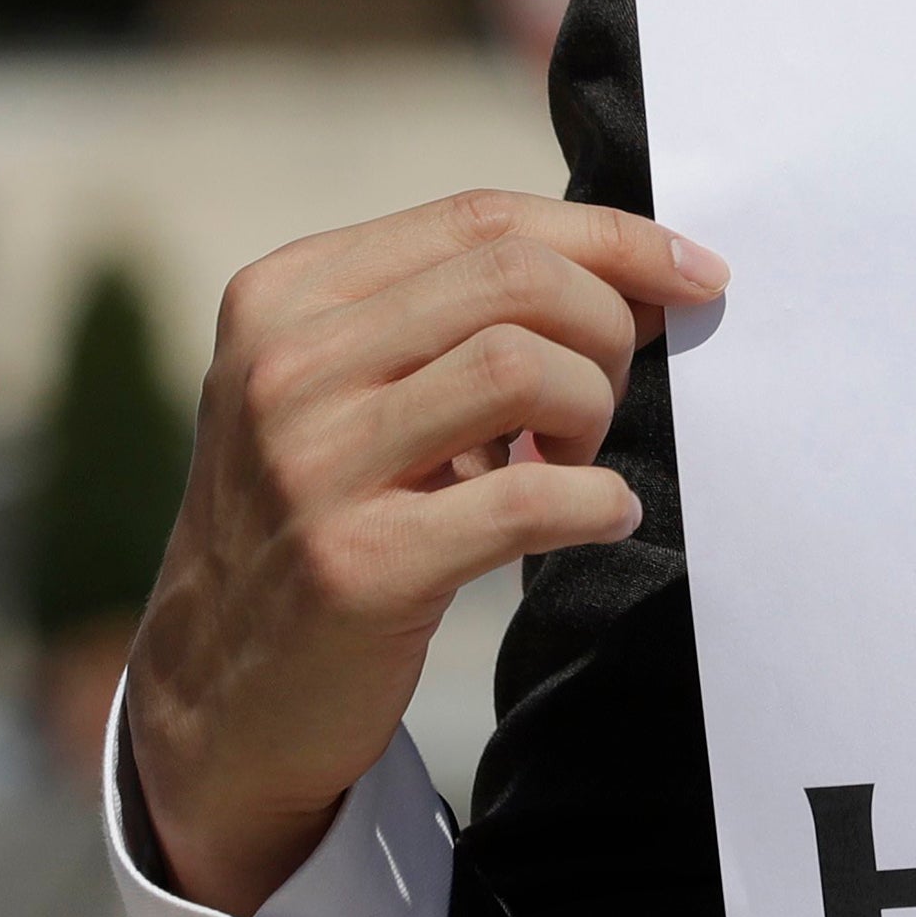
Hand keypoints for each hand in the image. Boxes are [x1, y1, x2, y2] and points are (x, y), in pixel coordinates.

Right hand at [126, 191, 729, 914]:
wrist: (221, 698)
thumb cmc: (327, 518)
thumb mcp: (357, 392)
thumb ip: (465, 318)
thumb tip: (646, 278)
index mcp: (286, 298)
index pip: (481, 218)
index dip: (610, 237)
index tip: (694, 272)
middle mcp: (285, 367)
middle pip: (514, 277)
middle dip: (606, 327)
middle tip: (605, 400)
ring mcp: (311, 466)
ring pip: (522, 367)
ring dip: (592, 411)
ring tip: (578, 460)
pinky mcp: (354, 567)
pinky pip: (526, 500)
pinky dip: (596, 503)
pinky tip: (602, 517)